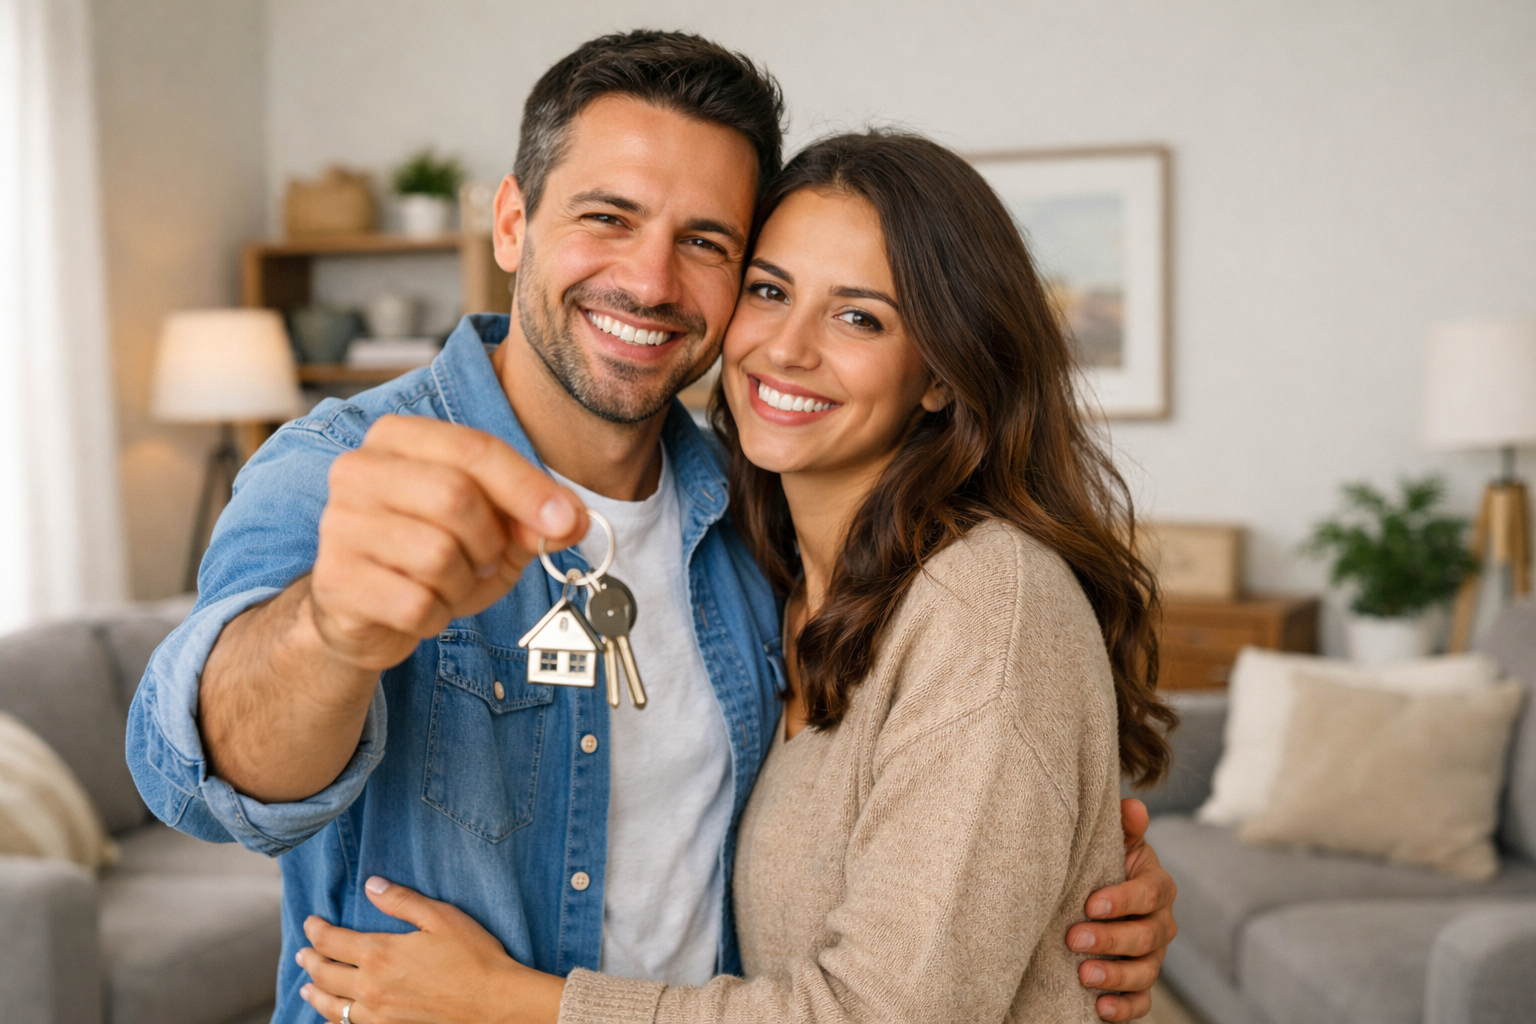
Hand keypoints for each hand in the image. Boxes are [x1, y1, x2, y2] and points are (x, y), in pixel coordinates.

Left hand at [297, 876, 564, 1023]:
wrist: (493, 1003)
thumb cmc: (473, 956)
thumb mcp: (440, 917)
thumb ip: (401, 901)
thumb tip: (371, 885)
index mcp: (379, 954)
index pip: (332, 942)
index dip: (316, 930)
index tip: (311, 922)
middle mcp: (370, 988)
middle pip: (325, 974)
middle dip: (310, 960)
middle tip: (303, 952)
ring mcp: (379, 1015)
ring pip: (332, 1007)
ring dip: (315, 993)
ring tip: (306, 986)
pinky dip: (335, 1021)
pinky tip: (335, 1018)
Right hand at [313, 416, 587, 670]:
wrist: (360, 612)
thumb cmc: (427, 556)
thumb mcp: (492, 528)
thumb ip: (533, 518)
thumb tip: (573, 520)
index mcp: (398, 439)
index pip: (474, 449)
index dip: (528, 488)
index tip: (565, 521)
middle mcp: (358, 470)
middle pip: (456, 496)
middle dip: (489, 541)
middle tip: (485, 560)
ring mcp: (339, 525)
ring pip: (438, 555)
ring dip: (462, 583)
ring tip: (446, 583)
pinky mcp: (334, 581)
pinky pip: (417, 603)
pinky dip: (437, 616)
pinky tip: (421, 607)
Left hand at [1068, 798, 1177, 1021]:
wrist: (1095, 895)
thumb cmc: (1103, 865)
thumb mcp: (1112, 842)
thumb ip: (1124, 827)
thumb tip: (1132, 806)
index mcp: (1156, 886)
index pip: (1148, 894)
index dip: (1122, 900)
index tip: (1090, 904)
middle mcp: (1160, 923)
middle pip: (1146, 936)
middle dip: (1111, 939)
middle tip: (1074, 938)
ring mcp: (1152, 956)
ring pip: (1146, 971)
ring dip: (1116, 976)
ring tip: (1084, 974)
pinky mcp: (1140, 983)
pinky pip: (1141, 1001)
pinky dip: (1124, 1008)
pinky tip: (1100, 1008)